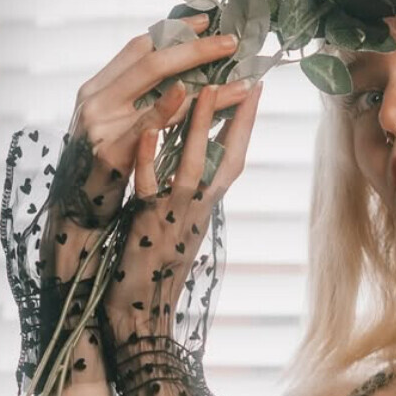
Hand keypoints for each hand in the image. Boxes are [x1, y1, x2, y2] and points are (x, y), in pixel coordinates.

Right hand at [40, 13, 242, 286]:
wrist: (75, 213)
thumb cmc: (100, 169)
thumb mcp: (112, 125)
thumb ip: (133, 99)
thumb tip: (174, 72)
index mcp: (96, 88)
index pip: (139, 46)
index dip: (174, 32)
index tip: (207, 21)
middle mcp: (94, 99)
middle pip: (149, 57)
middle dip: (194, 47)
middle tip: (231, 42)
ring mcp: (98, 124)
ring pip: (153, 86)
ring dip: (197, 77)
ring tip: (235, 77)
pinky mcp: (107, 152)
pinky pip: (143, 125)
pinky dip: (165, 107)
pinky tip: (189, 95)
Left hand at [102, 73, 263, 344]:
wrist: (141, 318)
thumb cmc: (155, 274)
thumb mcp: (178, 228)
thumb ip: (188, 198)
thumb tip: (197, 169)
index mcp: (205, 210)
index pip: (233, 162)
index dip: (245, 127)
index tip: (254, 90)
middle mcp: (196, 212)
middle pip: (225, 160)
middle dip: (235, 119)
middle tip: (243, 77)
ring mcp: (172, 218)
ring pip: (189, 167)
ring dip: (196, 128)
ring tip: (200, 87)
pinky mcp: (144, 227)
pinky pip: (146, 188)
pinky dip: (147, 159)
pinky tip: (145, 130)